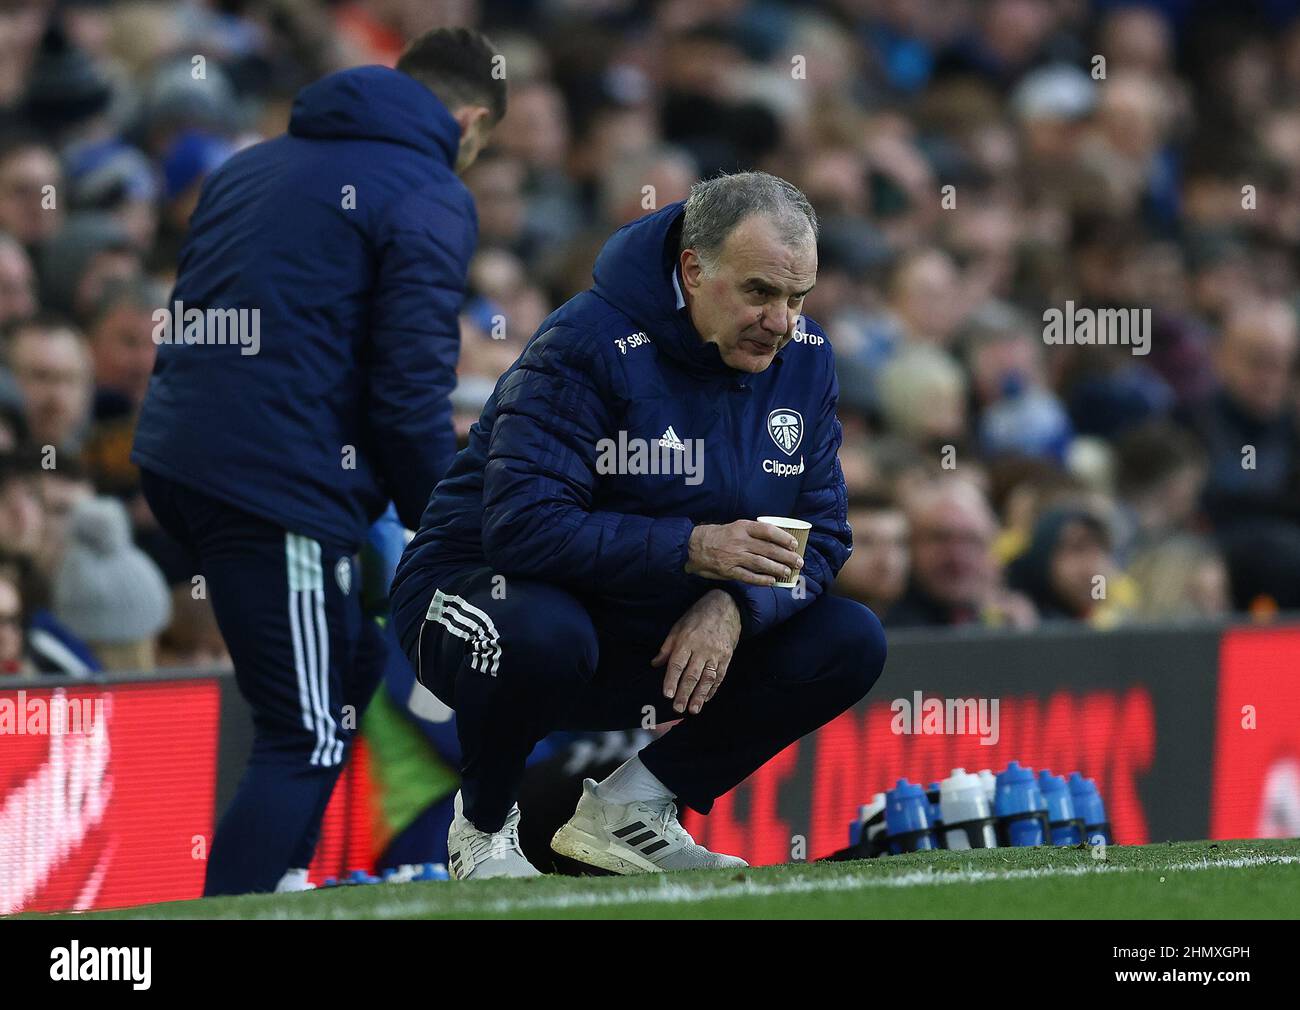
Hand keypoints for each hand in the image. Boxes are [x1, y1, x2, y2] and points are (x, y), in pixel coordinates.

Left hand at [652, 590, 741, 714]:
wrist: (726, 607)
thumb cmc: (698, 616)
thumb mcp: (678, 627)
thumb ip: (667, 647)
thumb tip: (655, 664)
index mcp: (687, 640)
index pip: (677, 664)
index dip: (671, 680)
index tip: (667, 694)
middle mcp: (702, 649)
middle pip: (692, 675)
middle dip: (684, 693)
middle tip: (678, 708)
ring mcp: (716, 654)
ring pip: (707, 679)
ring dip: (700, 696)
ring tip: (693, 710)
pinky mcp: (727, 657)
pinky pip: (720, 676)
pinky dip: (713, 689)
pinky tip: (706, 698)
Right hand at [685, 521, 803, 586]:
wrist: (692, 546)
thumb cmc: (716, 536)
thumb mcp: (734, 527)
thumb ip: (751, 533)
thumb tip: (773, 540)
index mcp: (742, 527)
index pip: (768, 531)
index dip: (783, 537)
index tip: (794, 544)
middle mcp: (740, 541)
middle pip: (769, 549)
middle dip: (786, 556)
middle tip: (798, 562)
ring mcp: (734, 557)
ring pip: (761, 563)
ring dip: (777, 569)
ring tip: (788, 573)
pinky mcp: (729, 570)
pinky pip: (748, 576)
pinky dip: (761, 580)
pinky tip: (771, 582)